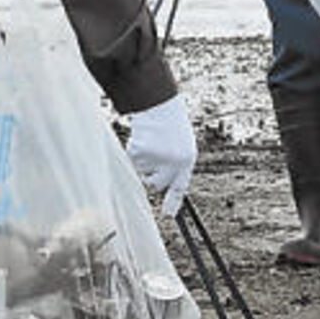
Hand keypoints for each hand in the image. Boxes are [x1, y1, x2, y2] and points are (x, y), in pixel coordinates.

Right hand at [126, 94, 196, 217]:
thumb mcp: (179, 145)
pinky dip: (132, 151)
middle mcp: (174, 162)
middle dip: (149, 176)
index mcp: (187, 160)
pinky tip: (141, 137)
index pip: (180, 187)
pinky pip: (132, 161)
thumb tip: (158, 188)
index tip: (167, 215)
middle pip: (155, 184)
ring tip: (150, 140)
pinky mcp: (141, 152)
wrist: (159, 103)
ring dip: (141, 161)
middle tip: (151, 157)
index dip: (173, 203)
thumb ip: (173, 165)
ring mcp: (157, 158)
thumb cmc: (169, 124)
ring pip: (141, 172)